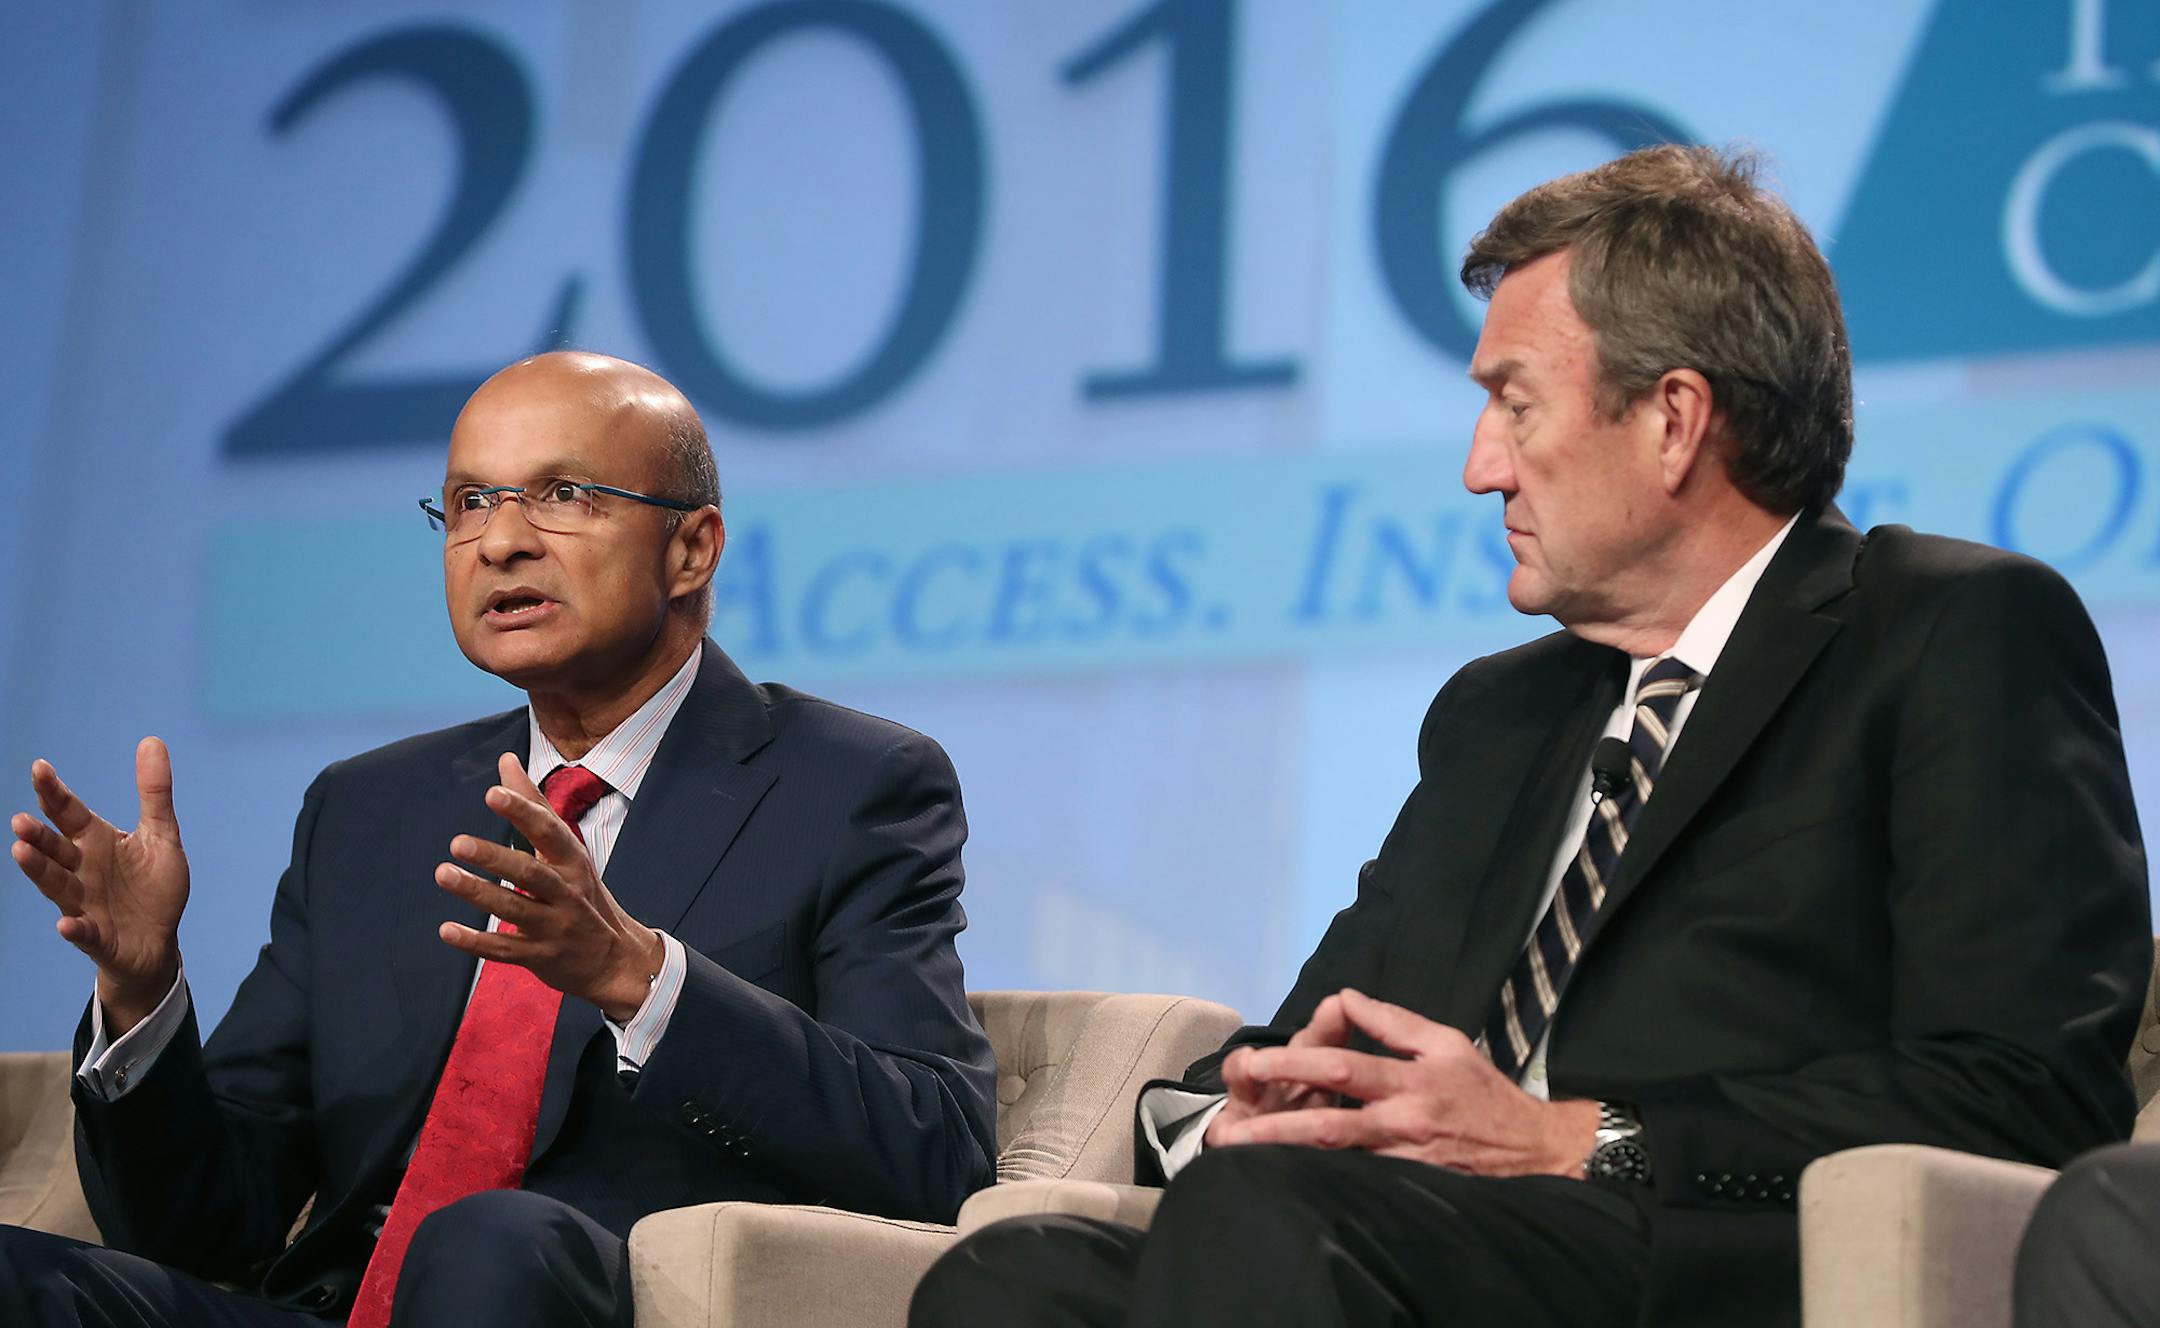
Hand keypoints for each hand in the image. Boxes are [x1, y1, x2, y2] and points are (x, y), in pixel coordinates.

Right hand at [10, 739, 190, 1033]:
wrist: (157, 942)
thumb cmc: (152, 886)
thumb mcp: (160, 834)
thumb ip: (154, 792)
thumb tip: (150, 740)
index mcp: (96, 842)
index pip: (69, 813)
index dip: (54, 793)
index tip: (39, 767)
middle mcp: (82, 870)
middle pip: (55, 850)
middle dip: (38, 837)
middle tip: (20, 821)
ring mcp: (85, 904)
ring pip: (57, 886)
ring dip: (40, 871)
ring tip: (20, 852)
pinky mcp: (98, 937)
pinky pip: (84, 933)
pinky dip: (74, 929)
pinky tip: (65, 924)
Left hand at [434, 753, 664, 1020]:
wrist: (614, 958)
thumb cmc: (582, 893)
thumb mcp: (567, 850)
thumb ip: (533, 805)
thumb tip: (506, 760)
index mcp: (573, 861)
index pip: (549, 832)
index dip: (522, 812)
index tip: (493, 793)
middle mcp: (566, 892)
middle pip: (530, 873)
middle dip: (495, 857)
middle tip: (457, 843)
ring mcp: (554, 927)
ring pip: (513, 909)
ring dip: (477, 893)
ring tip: (444, 874)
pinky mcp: (540, 957)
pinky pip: (505, 949)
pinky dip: (476, 941)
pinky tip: (447, 930)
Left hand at [1203, 988, 1599, 1177]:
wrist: (1533, 1149)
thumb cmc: (1484, 1092)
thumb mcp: (1446, 1042)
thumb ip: (1393, 1021)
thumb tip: (1347, 998)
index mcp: (1409, 1079)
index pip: (1343, 1068)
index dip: (1295, 1064)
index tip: (1254, 1062)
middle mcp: (1402, 1122)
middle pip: (1330, 1126)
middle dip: (1276, 1127)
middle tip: (1230, 1129)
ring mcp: (1403, 1161)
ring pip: (1340, 1162)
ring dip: (1290, 1162)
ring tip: (1245, 1161)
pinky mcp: (1408, 1187)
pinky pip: (1358, 1184)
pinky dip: (1321, 1183)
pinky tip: (1287, 1185)